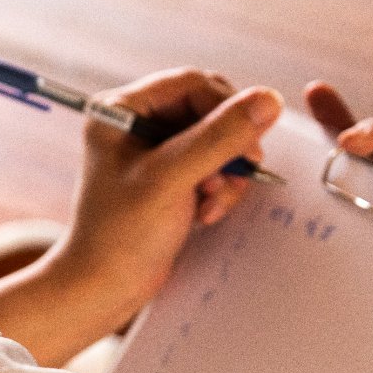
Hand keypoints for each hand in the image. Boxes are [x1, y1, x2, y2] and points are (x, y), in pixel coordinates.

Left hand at [0, 68, 280, 367]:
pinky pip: (213, 167)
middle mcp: (137, 124)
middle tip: (237, 174)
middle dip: (228, 146)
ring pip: (217, 141)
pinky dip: (220, 189)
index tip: (247, 141)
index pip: (192, 84)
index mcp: (122, 109)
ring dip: (226, 173)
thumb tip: (269, 100)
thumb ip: (220, 136)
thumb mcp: (172, 178)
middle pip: (209, 110)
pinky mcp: (171, 180)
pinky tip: (207, 214)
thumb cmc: (121, 235)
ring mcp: (155, 153)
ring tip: (213, 202)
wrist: (104, 288)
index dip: (226, 107)